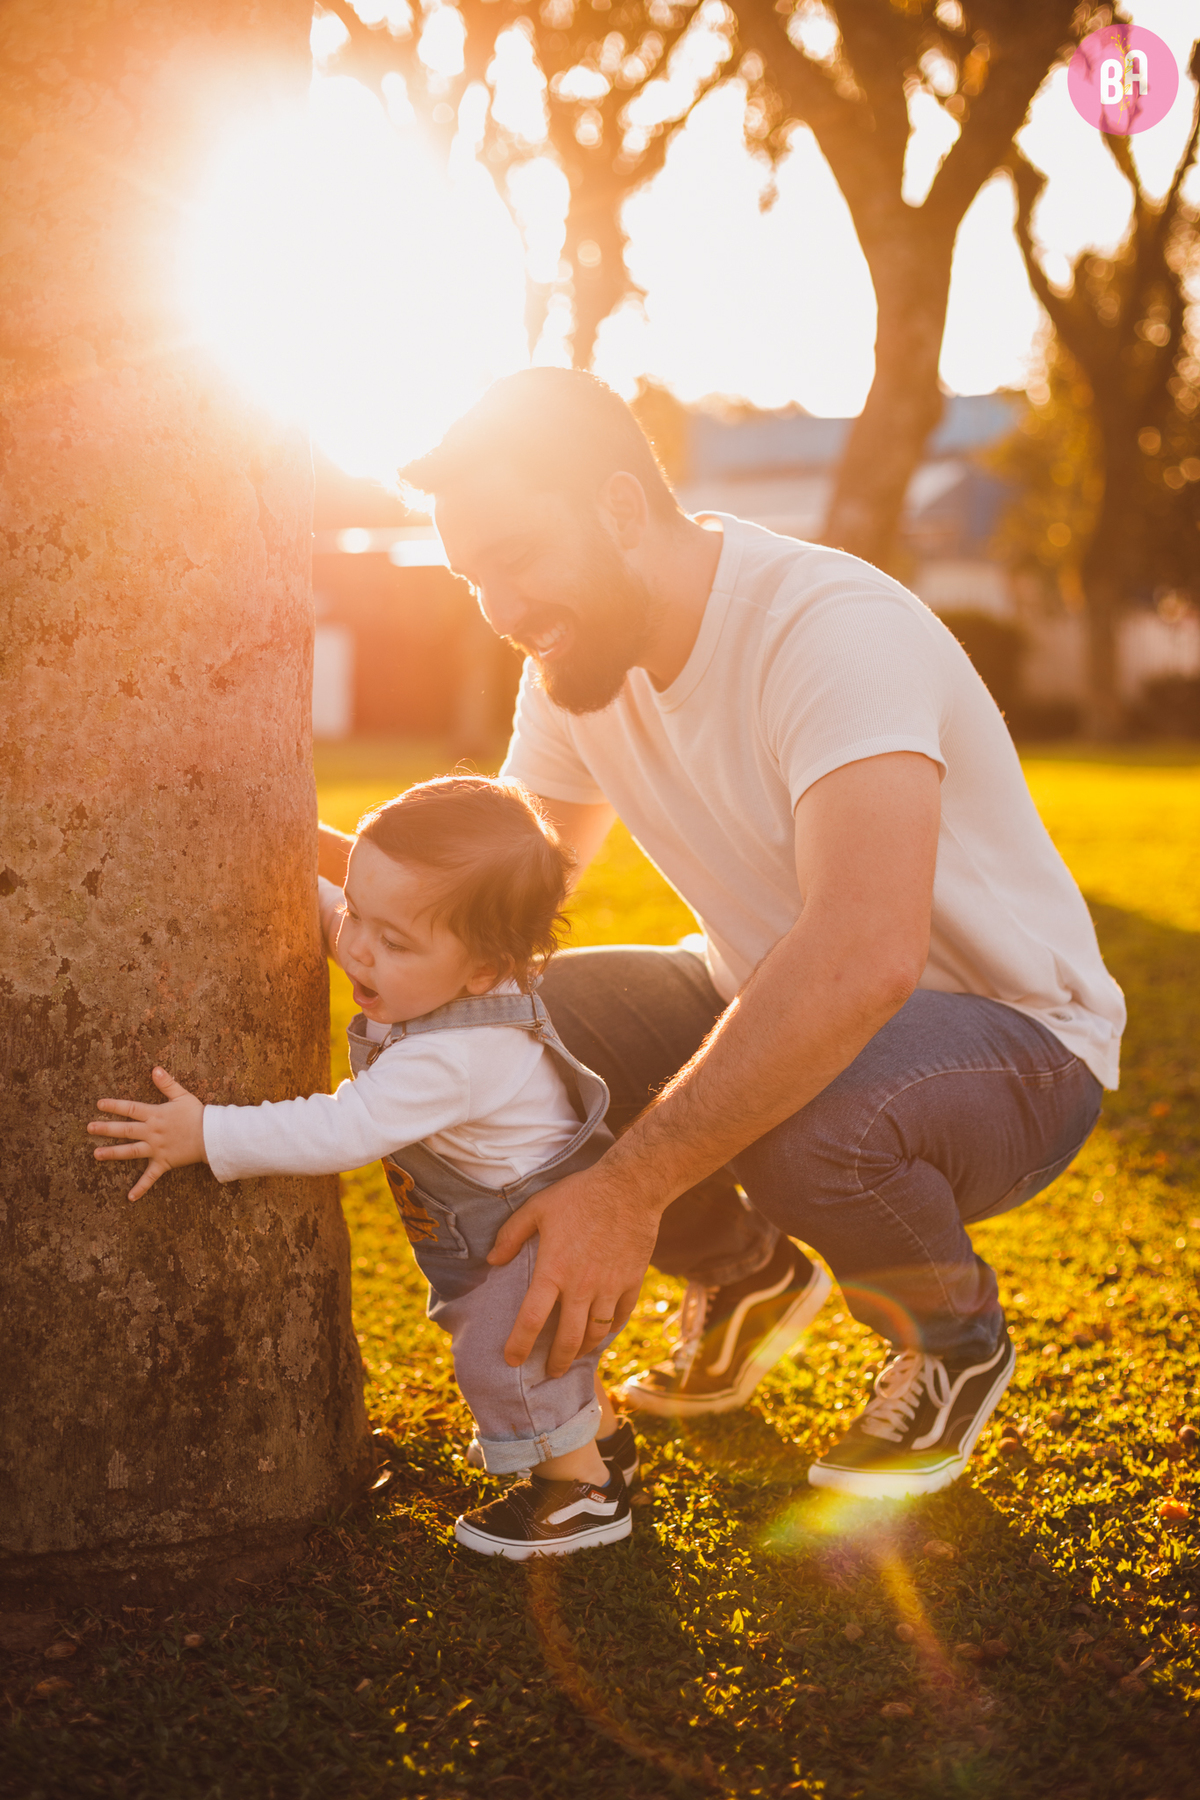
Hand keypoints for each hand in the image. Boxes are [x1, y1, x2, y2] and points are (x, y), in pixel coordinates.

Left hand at [88, 1067, 205, 1201]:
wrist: (212, 1136)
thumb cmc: (198, 1115)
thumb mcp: (182, 1096)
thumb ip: (167, 1084)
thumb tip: (155, 1069)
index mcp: (155, 1115)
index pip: (130, 1109)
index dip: (114, 1106)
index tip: (99, 1104)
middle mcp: (152, 1132)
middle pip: (125, 1130)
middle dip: (106, 1129)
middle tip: (89, 1128)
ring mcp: (156, 1149)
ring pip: (130, 1151)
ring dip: (113, 1153)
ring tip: (96, 1155)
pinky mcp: (163, 1163)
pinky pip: (150, 1177)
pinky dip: (141, 1188)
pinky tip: (130, 1197)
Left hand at [487, 1164, 663, 1377]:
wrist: (630, 1187)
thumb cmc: (579, 1194)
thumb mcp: (537, 1207)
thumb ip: (511, 1235)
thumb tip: (491, 1260)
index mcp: (553, 1271)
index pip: (532, 1320)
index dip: (519, 1345)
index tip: (511, 1360)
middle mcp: (581, 1287)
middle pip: (567, 1339)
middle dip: (556, 1362)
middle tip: (549, 1372)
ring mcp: (609, 1287)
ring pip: (595, 1334)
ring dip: (582, 1350)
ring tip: (575, 1356)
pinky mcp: (631, 1283)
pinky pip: (619, 1317)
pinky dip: (609, 1330)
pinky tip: (602, 1332)